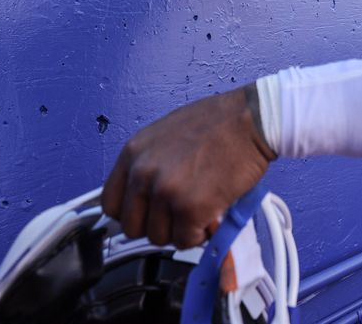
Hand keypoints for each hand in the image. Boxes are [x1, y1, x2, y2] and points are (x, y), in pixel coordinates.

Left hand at [101, 87, 275, 248]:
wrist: (250, 120)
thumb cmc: (217, 122)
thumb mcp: (165, 134)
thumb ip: (149, 164)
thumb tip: (143, 194)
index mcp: (133, 153)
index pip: (111, 204)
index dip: (132, 214)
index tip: (147, 215)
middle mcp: (144, 172)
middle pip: (132, 226)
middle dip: (156, 225)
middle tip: (177, 216)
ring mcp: (166, 191)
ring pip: (158, 237)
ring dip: (179, 230)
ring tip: (198, 211)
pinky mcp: (190, 208)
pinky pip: (185, 240)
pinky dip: (198, 235)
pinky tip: (209, 215)